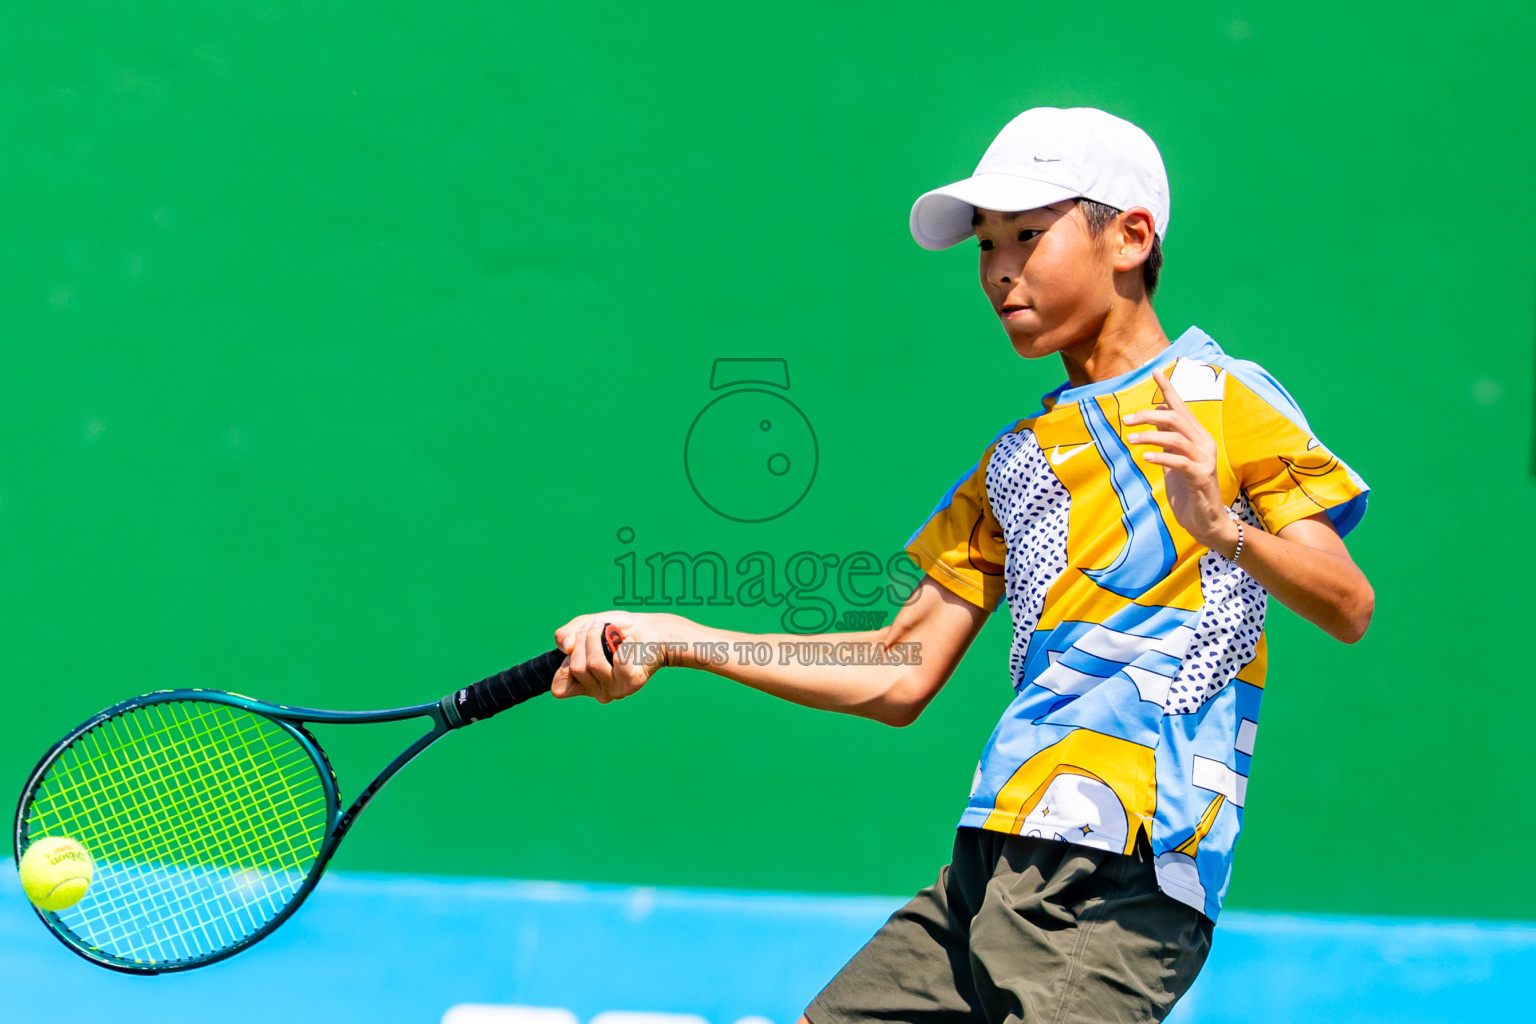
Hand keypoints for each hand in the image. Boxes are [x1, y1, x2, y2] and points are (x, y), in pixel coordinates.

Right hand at [550, 611, 692, 702]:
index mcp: (583, 684)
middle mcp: (597, 691)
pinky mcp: (631, 683)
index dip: (563, 665)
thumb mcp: (585, 626)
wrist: (649, 629)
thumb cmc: (616, 630)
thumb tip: (566, 646)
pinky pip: (619, 661)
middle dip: (583, 639)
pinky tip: (629, 641)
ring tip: (608, 629)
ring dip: (598, 638)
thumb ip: (567, 634)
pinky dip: (624, 644)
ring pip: (593, 664)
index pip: (559, 688)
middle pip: (575, 668)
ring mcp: (614, 690)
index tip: (574, 645)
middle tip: (596, 628)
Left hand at [1123, 369, 1237, 552]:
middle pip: (1177, 419)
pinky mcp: (1202, 477)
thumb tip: (1155, 416)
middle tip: (1126, 420)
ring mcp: (1205, 459)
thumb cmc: (1188, 491)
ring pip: (1177, 438)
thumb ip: (1167, 440)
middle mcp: (1204, 443)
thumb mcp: (1173, 461)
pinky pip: (1180, 462)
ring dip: (1150, 436)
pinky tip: (1145, 457)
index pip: (1181, 408)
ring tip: (1129, 439)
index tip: (1154, 371)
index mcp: (1197, 437)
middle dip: (1150, 415)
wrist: (1206, 522)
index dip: (1168, 389)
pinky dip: (1162, 457)